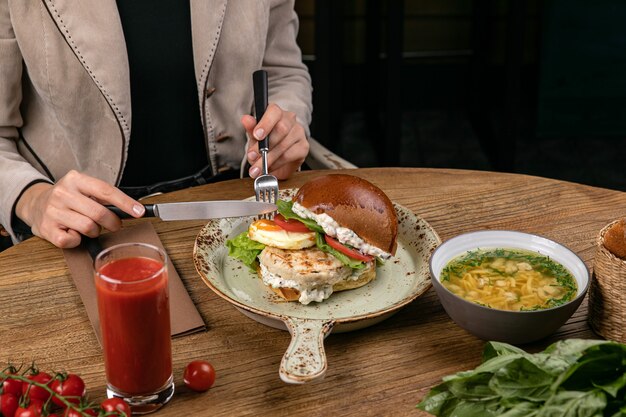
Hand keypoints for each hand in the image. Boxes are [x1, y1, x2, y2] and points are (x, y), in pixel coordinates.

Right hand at [15, 170, 144, 247]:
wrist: (36, 204)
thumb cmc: (69, 199)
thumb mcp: (84, 189)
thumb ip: (104, 197)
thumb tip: (131, 209)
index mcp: (75, 179)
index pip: (106, 191)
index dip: (125, 203)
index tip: (139, 211)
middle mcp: (62, 193)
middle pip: (99, 213)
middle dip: (112, 223)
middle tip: (113, 225)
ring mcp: (53, 211)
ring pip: (88, 228)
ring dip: (94, 231)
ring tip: (88, 226)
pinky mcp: (47, 229)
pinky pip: (72, 241)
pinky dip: (77, 240)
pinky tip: (73, 232)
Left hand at [241, 103, 308, 179]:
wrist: (277, 159)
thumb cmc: (265, 143)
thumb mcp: (255, 137)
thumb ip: (251, 128)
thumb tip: (245, 119)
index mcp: (276, 112)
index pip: (274, 111)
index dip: (265, 123)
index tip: (257, 135)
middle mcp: (290, 120)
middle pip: (281, 128)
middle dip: (265, 145)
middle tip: (253, 156)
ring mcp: (299, 133)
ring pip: (284, 145)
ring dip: (268, 158)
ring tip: (257, 167)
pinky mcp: (303, 147)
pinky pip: (289, 155)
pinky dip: (276, 164)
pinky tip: (269, 168)